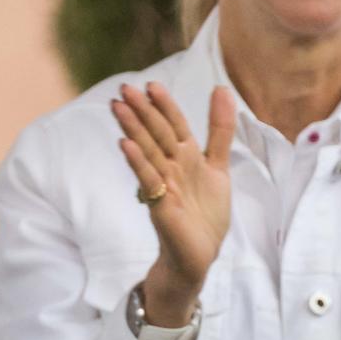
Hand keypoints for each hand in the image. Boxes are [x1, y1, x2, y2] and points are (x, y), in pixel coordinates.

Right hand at [113, 83, 234, 319]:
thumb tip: (222, 89)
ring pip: (148, 151)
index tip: (151, 85)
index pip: (173, 125)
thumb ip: (219, 130)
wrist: (198, 254)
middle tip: (124, 89)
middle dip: (142, 111)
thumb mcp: (218, 166)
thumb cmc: (205, 213)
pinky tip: (126, 145)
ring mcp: (163, 184)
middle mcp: (171, 167)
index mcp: (185, 157)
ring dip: (133, 129)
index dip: (164, 105)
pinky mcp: (160, 205)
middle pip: (156, 133)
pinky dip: (138, 162)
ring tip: (118, 108)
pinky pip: (148, 179)